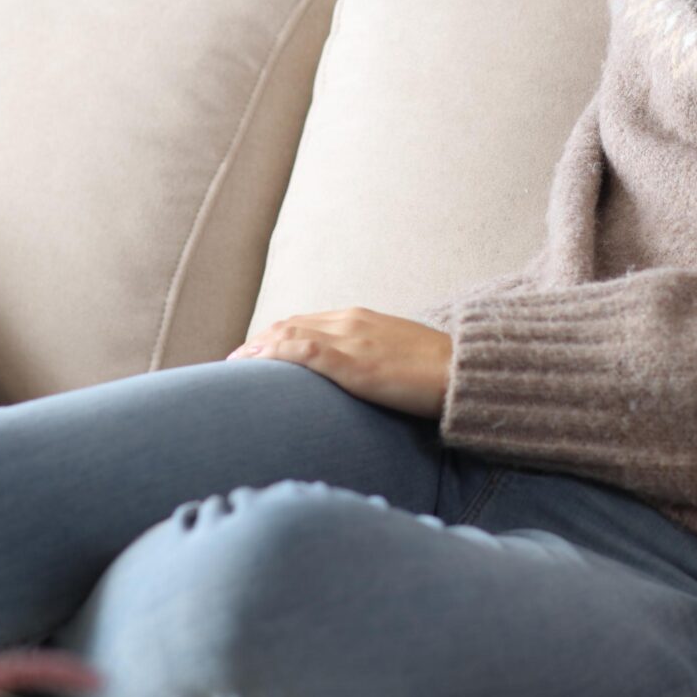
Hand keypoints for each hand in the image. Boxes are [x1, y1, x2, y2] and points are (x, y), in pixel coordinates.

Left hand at [225, 306, 450, 421]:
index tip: (254, 351)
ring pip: (288, 333)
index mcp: (361, 319)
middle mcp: (350, 322)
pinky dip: (274, 354)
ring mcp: (351, 340)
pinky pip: (303, 351)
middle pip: (289, 325)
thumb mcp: (397, 355)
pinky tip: (254, 364)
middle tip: (232, 362)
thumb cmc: (436, 370)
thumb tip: (355, 377)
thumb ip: (371, 358)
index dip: (275, 335)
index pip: (305, 322)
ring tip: (232, 366)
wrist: (464, 372)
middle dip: (257, 342)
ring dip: (256, 348)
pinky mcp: (354, 363)